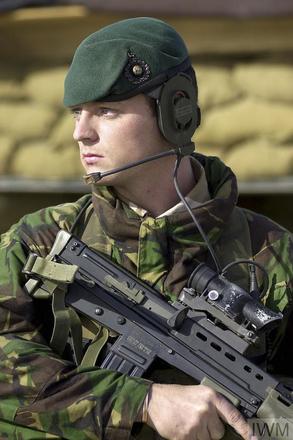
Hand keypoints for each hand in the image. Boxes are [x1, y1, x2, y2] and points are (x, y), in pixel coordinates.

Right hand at [142, 383, 256, 439]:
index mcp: (211, 397)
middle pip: (219, 432)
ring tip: (187, 422)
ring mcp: (196, 423)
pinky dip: (190, 439)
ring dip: (199, 435)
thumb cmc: (176, 396)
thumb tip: (226, 423)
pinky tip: (182, 429)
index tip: (254, 439)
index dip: (245, 430)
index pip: (233, 415)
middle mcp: (206, 409)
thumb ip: (213, 406)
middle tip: (196, 419)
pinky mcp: (187, 436)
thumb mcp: (198, 394)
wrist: (154, 400)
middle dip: (210, 430)